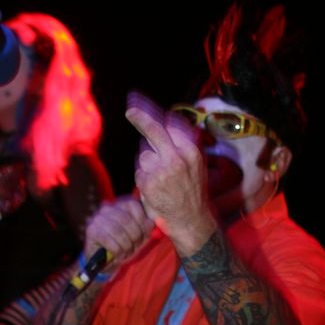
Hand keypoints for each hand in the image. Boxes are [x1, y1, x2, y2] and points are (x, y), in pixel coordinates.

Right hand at [84, 195, 153, 271]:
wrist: (106, 261)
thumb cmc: (125, 245)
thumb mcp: (140, 236)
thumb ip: (146, 227)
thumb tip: (151, 222)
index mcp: (120, 205)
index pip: (134, 205)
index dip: (141, 222)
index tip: (144, 235)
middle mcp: (108, 208)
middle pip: (126, 219)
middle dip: (135, 236)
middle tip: (135, 247)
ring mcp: (97, 218)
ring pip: (117, 231)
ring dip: (126, 245)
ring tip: (126, 252)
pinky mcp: (91, 231)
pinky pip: (108, 240)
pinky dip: (117, 250)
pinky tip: (118, 254)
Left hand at [126, 91, 216, 255]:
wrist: (191, 219)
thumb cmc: (191, 191)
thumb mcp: (195, 165)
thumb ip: (181, 146)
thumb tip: (164, 124)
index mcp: (190, 151)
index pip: (170, 125)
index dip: (154, 115)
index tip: (141, 105)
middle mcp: (177, 158)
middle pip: (154, 130)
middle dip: (140, 118)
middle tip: (130, 111)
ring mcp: (162, 171)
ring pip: (144, 156)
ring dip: (147, 165)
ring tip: (161, 180)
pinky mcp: (149, 183)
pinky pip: (140, 173)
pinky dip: (144, 180)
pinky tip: (155, 189)